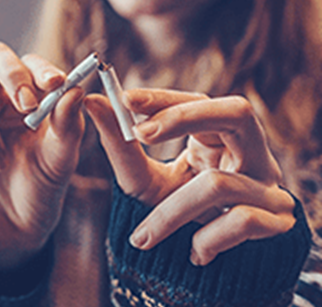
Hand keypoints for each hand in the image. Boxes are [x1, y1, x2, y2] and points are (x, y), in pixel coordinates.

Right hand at [0, 42, 85, 269]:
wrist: (12, 229)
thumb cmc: (40, 188)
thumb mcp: (60, 161)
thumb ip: (69, 126)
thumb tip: (76, 90)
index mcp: (26, 97)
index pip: (28, 63)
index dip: (39, 68)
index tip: (55, 85)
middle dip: (10, 74)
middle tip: (26, 104)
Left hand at [84, 89, 295, 265]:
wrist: (203, 269)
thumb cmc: (174, 213)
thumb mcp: (143, 179)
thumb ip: (120, 144)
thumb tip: (91, 101)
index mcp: (222, 138)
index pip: (200, 100)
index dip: (166, 97)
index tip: (126, 99)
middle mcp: (252, 155)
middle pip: (236, 113)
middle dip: (183, 118)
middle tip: (139, 133)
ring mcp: (269, 187)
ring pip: (220, 182)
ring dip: (172, 211)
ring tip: (144, 236)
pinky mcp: (277, 223)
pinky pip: (241, 222)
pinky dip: (207, 239)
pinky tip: (193, 252)